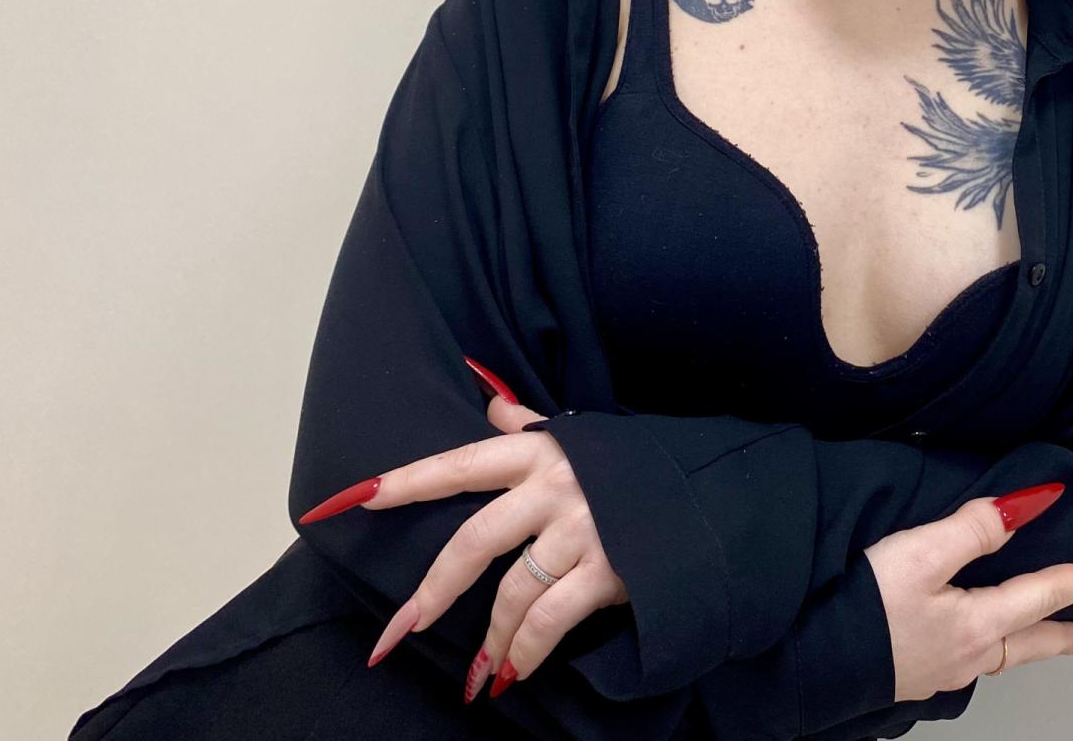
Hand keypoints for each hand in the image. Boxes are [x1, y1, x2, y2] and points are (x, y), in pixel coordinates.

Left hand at [296, 360, 628, 702]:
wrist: (718, 492)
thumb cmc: (641, 466)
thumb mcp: (586, 437)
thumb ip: (531, 426)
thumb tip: (487, 401)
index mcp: (544, 451)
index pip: (461, 462)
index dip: (407, 481)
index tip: (353, 499)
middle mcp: (557, 487)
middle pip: (473, 542)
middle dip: (432, 594)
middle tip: (397, 633)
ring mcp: (583, 530)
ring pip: (511, 593)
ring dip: (491, 638)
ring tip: (481, 670)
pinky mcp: (608, 570)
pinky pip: (548, 621)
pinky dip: (526, 652)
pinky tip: (514, 671)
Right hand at [864, 485, 1072, 702]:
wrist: (806, 661)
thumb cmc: (860, 605)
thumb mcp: (920, 552)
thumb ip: (976, 527)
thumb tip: (1029, 506)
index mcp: (977, 624)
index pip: (1042, 595)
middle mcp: (968, 655)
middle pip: (1035, 642)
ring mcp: (941, 670)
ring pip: (1007, 655)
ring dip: (1038, 645)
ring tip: (1056, 640)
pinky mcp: (916, 672)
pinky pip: (976, 662)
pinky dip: (999, 651)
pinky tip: (984, 648)